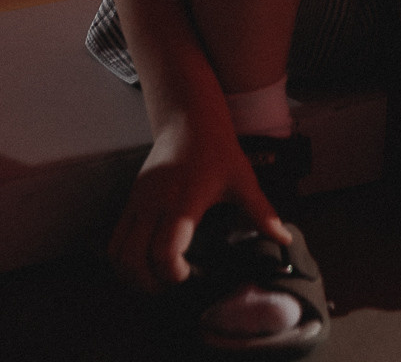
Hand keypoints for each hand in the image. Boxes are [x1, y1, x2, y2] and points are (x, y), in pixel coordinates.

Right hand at [108, 104, 288, 292]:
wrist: (188, 118)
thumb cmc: (218, 150)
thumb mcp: (243, 179)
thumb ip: (261, 212)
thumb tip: (285, 237)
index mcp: (184, 201)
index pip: (163, 250)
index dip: (171, 273)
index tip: (188, 275)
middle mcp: (154, 204)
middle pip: (132, 259)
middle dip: (148, 283)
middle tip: (170, 284)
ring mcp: (137, 202)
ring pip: (116, 253)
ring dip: (131, 274)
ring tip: (156, 277)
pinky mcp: (129, 200)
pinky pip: (114, 240)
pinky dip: (123, 259)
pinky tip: (145, 260)